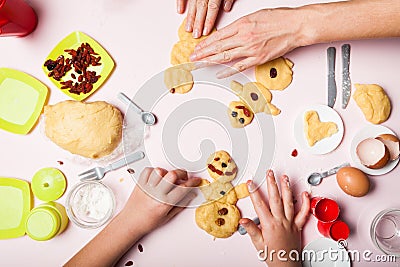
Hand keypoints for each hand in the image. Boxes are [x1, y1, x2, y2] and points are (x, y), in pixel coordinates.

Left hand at [122, 167, 201, 234]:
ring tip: (167, 178)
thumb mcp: (167, 217)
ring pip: (160, 170)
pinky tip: (156, 177)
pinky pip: (148, 170)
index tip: (195, 180)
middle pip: (172, 175)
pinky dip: (154, 171)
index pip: (183, 188)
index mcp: (164, 203)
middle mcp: (155, 194)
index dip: (192, 182)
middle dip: (182, 173)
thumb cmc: (147, 222)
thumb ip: (180, 205)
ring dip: (166, 172)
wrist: (130, 223)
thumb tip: (190, 196)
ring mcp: (147, 187)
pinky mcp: (139, 184)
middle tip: (183, 176)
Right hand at [176, 0, 234, 37]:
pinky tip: (180, 11)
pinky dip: (181, 2)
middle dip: (198, 23)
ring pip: (193, 4)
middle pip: (201, 9)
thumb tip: (226, 8)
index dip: (209, 21)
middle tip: (195, 35)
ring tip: (188, 28)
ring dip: (190, 17)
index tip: (206, 32)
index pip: (212, 9)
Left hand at [190, 8, 307, 77]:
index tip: (197, 48)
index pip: (218, 36)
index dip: (205, 43)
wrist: (295, 26)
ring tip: (199, 65)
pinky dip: (227, 70)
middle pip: (218, 47)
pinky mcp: (258, 58)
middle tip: (192, 58)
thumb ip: (240, 25)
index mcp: (242, 24)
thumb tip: (228, 33)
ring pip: (225, 56)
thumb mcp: (255, 16)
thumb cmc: (278, 19)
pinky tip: (218, 73)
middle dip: (203, 53)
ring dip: (210, 62)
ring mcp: (251, 49)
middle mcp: (244, 37)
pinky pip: (239, 66)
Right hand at [240, 170, 309, 265]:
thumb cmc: (273, 255)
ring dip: (286, 188)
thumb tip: (243, 221)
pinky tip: (304, 193)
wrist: (286, 265)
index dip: (254, 192)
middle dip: (272, 184)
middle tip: (269, 173)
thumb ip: (252, 230)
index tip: (250, 182)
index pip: (260, 205)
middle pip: (275, 199)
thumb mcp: (258, 243)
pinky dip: (305, 203)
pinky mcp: (298, 226)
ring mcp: (290, 222)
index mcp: (269, 225)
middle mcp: (280, 221)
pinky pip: (304, 213)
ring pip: (289, 202)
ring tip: (284, 177)